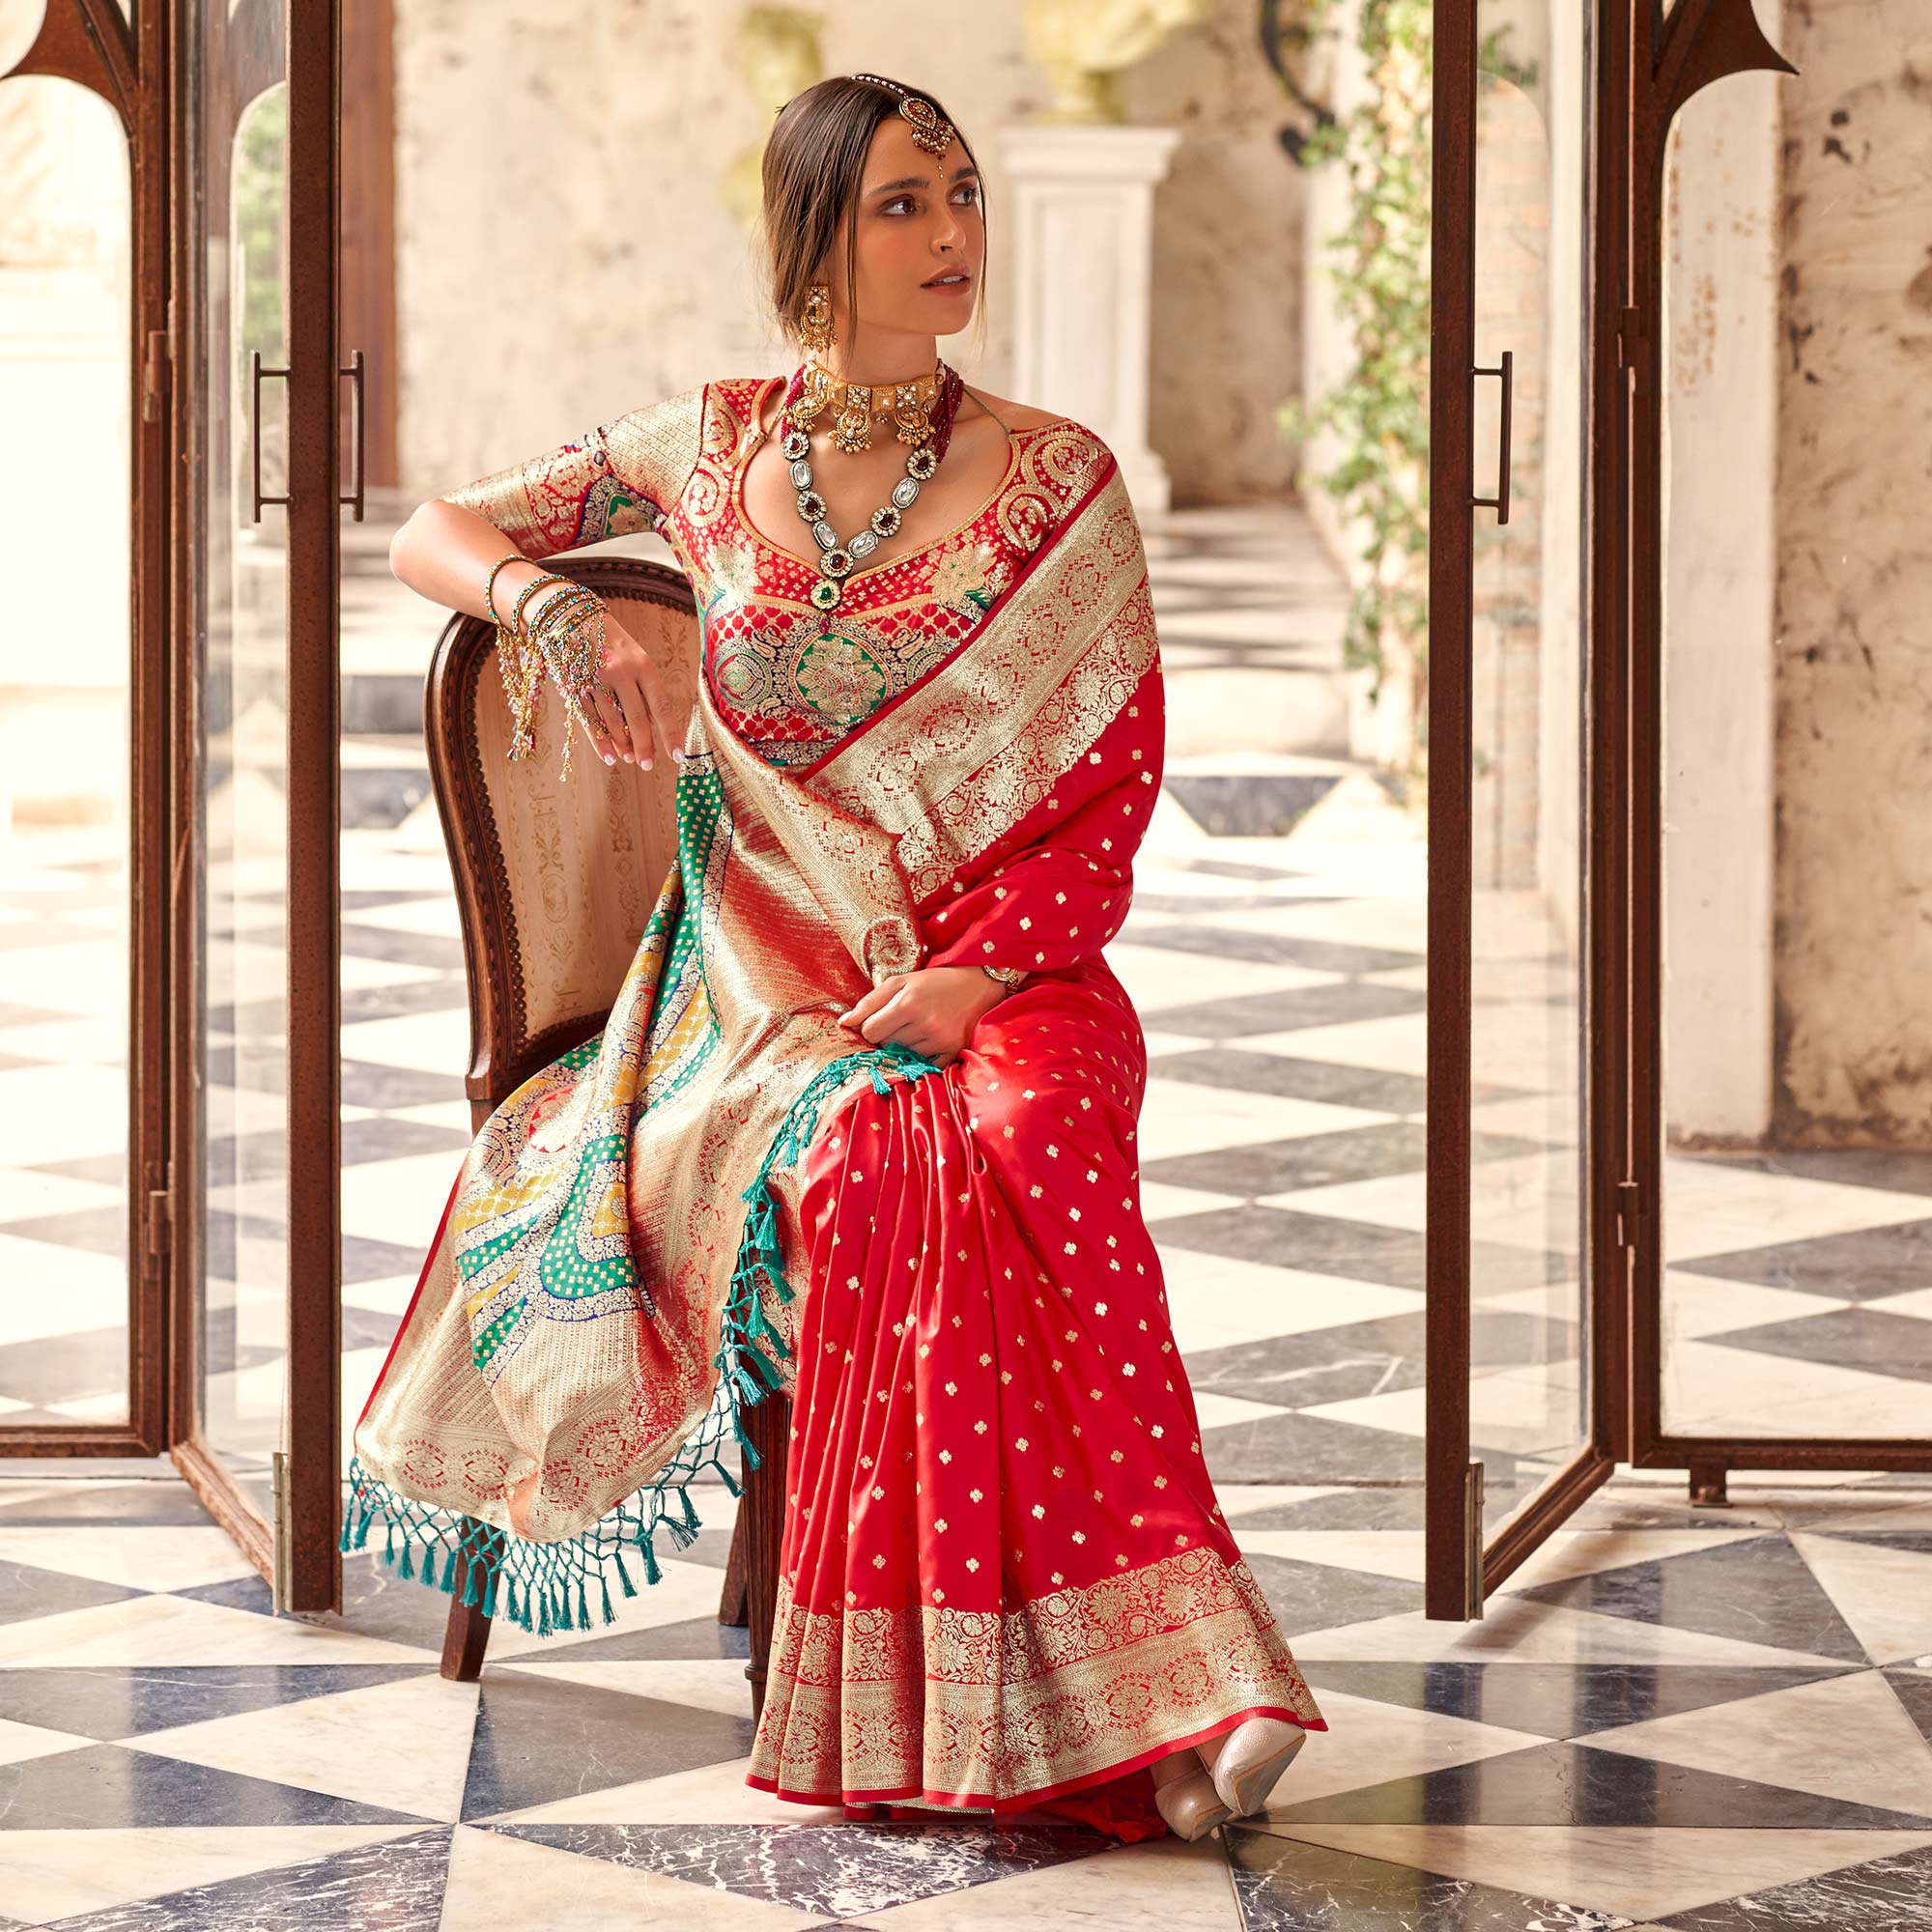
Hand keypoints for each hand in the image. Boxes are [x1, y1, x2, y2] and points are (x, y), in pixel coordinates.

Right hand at [529, 587, 681, 770]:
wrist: (569, 615)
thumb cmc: (609, 640)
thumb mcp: (633, 656)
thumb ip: (643, 688)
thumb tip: (654, 727)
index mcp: (642, 665)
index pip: (661, 706)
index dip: (670, 733)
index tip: (677, 755)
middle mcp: (621, 672)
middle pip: (638, 719)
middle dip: (644, 746)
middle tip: (647, 765)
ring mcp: (596, 680)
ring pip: (613, 722)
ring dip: (623, 744)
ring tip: (629, 758)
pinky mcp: (575, 687)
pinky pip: (590, 720)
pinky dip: (600, 741)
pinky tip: (609, 756)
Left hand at [836, 965, 1008, 1066]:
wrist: (979, 985)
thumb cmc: (935, 982)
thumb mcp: (901, 982)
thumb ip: (869, 1002)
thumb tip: (843, 1023)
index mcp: (908, 1004)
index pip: (870, 1031)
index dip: (871, 1026)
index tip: (882, 1019)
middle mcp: (925, 1025)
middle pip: (885, 1045)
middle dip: (888, 1035)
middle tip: (903, 1021)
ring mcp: (941, 1041)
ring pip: (903, 1056)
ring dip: (905, 1046)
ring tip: (919, 1027)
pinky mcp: (953, 1052)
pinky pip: (923, 1065)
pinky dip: (921, 1056)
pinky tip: (928, 1041)